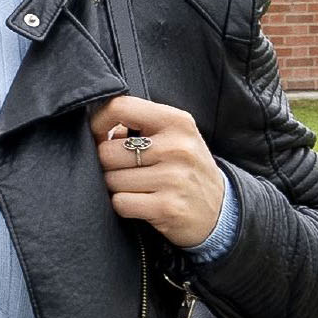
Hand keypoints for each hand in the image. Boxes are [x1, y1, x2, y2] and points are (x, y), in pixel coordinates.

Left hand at [88, 94, 227, 250]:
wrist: (220, 210)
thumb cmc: (186, 168)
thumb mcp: (173, 137)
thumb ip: (139, 126)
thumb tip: (97, 130)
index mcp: (177, 122)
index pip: (121, 107)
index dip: (99, 122)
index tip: (99, 135)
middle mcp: (177, 147)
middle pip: (107, 152)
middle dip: (107, 164)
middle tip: (125, 169)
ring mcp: (174, 178)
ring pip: (111, 180)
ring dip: (116, 187)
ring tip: (138, 187)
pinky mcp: (168, 207)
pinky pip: (120, 203)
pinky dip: (124, 205)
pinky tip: (142, 203)